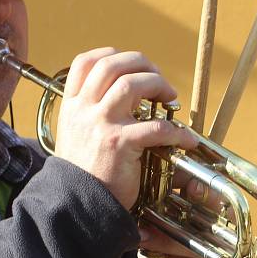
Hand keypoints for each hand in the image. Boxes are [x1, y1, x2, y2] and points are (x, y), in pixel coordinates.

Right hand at [54, 48, 198, 209]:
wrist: (75, 204)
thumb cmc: (82, 173)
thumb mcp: (75, 136)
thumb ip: (91, 115)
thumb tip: (122, 100)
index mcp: (71, 105)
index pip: (85, 62)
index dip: (111, 54)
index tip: (131, 64)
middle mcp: (83, 109)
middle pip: (113, 65)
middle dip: (143, 65)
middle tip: (159, 80)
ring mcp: (100, 124)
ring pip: (132, 83)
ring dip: (158, 85)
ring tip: (170, 99)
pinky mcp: (119, 143)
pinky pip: (155, 126)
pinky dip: (176, 131)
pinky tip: (184, 140)